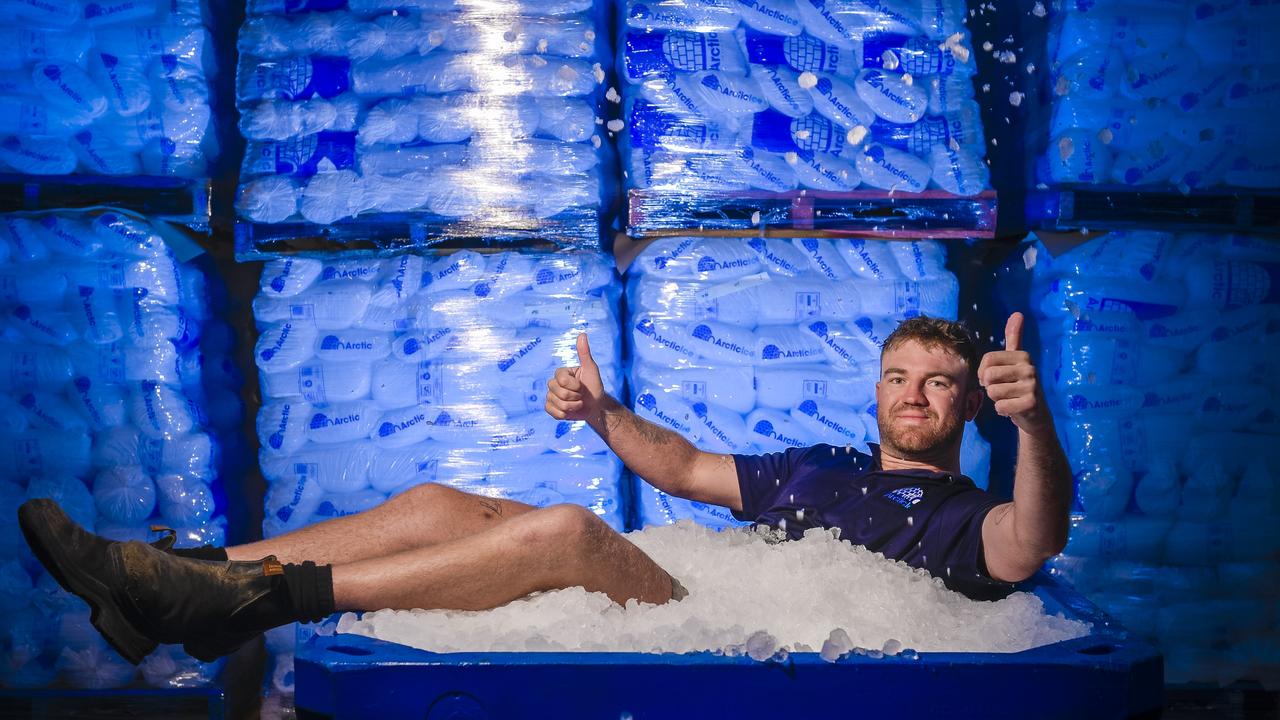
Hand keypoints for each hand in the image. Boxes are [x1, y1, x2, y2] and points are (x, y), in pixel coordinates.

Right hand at [545, 333, 606, 421]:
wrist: (596, 406)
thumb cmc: (594, 386)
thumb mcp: (591, 369)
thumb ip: (584, 353)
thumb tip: (582, 334)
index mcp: (561, 373)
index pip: (561, 380)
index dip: (574, 386)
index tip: (582, 386)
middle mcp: (554, 383)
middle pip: (557, 392)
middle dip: (574, 397)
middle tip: (581, 395)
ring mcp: (551, 396)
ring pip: (556, 403)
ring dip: (572, 406)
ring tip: (578, 403)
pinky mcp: (551, 409)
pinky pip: (553, 412)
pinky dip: (565, 414)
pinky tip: (571, 411)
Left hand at [977, 313, 1049, 433]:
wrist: (1037, 415)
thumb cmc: (1019, 386)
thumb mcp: (1016, 361)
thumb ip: (1014, 338)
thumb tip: (1017, 313)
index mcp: (1023, 356)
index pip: (987, 360)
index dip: (983, 372)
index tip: (993, 378)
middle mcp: (1030, 368)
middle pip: (988, 376)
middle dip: (990, 387)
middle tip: (1004, 390)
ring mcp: (1032, 386)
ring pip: (993, 392)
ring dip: (997, 399)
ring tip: (1010, 398)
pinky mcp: (1030, 404)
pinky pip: (1000, 406)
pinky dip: (1002, 410)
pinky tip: (1013, 409)